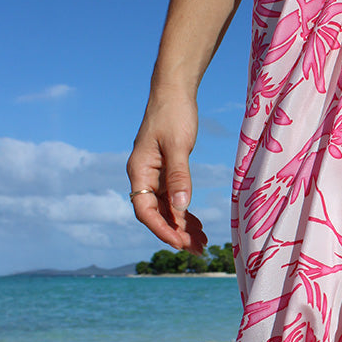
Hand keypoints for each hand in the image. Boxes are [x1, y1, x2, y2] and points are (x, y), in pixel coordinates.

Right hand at [127, 92, 208, 253]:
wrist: (174, 92)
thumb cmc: (174, 114)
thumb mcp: (178, 145)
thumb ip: (179, 176)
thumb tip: (181, 207)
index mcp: (139, 171)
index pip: (145, 210)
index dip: (162, 229)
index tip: (181, 242)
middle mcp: (143, 177)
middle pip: (156, 214)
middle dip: (176, 233)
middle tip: (198, 249)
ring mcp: (154, 176)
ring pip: (166, 209)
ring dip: (182, 227)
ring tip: (202, 243)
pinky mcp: (166, 172)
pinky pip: (173, 199)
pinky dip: (185, 213)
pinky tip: (197, 226)